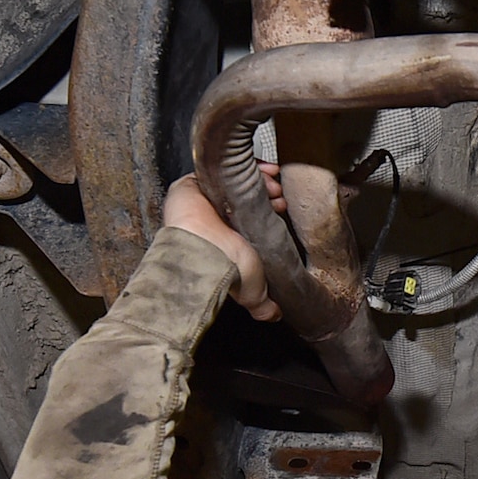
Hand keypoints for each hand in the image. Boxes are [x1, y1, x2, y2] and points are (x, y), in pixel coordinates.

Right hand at [161, 167, 287, 321]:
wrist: (201, 253)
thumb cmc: (223, 268)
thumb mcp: (253, 291)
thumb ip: (263, 304)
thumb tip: (275, 315)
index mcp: (230, 236)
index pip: (254, 214)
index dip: (272, 206)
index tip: (284, 205)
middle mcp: (218, 217)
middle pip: (247, 193)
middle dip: (269, 190)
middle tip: (280, 193)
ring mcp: (206, 198)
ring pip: (235, 178)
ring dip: (259, 176)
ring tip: (273, 181)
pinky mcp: (193, 183)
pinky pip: (217, 166)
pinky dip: (239, 163)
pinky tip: (261, 168)